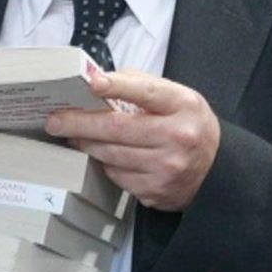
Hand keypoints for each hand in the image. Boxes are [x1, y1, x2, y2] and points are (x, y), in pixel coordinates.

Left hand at [46, 70, 219, 211]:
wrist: (215, 170)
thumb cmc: (188, 126)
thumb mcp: (177, 98)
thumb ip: (141, 86)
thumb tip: (98, 80)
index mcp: (183, 106)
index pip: (146, 92)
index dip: (116, 86)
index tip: (91, 82)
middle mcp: (177, 137)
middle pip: (117, 129)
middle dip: (79, 123)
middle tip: (55, 120)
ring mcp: (167, 168)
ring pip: (110, 155)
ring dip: (86, 144)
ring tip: (72, 134)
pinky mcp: (156, 191)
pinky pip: (117, 176)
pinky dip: (105, 164)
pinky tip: (102, 155)